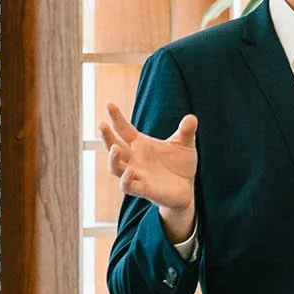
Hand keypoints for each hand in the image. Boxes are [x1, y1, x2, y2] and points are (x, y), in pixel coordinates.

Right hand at [101, 103, 197, 237]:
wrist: (186, 188)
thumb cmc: (180, 165)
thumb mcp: (185, 144)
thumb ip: (186, 131)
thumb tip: (192, 118)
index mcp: (140, 144)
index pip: (123, 129)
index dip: (116, 117)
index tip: (109, 104)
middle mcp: (134, 159)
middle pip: (113, 146)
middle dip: (106, 136)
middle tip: (102, 125)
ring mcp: (136, 174)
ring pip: (115, 167)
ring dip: (113, 159)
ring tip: (115, 149)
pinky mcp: (143, 189)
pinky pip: (128, 186)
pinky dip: (126, 180)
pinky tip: (130, 171)